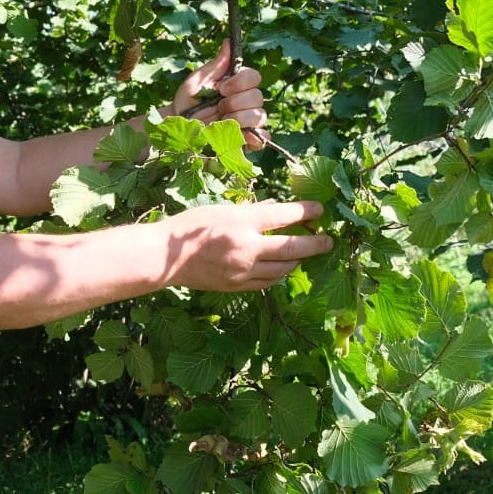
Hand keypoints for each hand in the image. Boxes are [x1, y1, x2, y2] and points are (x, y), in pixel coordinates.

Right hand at [165, 200, 331, 291]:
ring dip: (297, 260)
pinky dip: (279, 275)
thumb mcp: (221, 209)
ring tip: (304, 254)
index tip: (320, 209)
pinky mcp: (237, 286)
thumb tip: (276, 208)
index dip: (306, 211)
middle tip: (328, 241)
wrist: (164, 258)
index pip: (283, 215)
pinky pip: (267, 282)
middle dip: (315, 244)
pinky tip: (281, 269)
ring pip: (283, 269)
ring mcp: (242, 270)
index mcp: (241, 222)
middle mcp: (246, 247)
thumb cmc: (188, 227)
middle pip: (291, 247)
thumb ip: (251, 210)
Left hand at [171, 40, 267, 147]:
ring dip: (239, 118)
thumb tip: (228, 42)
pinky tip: (241, 135)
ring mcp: (248, 120)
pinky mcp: (247, 139)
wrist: (179, 126)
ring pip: (260, 116)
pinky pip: (263, 138)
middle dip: (235, 102)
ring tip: (221, 121)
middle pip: (258, 97)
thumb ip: (215, 65)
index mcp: (238, 84)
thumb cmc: (188, 100)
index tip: (221, 88)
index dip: (240, 83)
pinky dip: (255, 137)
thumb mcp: (198, 81)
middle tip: (218, 106)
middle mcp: (247, 101)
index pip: (254, 77)